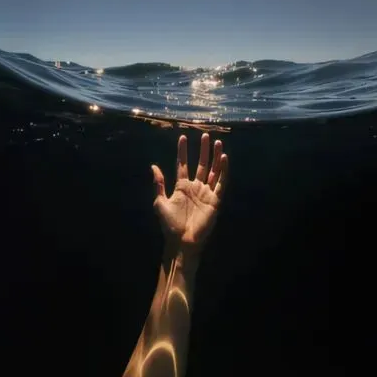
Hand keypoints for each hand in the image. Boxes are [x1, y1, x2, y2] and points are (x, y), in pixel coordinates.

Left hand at [151, 133, 228, 255]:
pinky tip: (223, 158)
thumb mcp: (160, 202)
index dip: (183, 152)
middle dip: (203, 150)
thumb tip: (153, 166)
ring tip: (217, 142)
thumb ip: (159, 184)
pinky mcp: (215, 200)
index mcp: (182, 187)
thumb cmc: (169, 224)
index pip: (183, 165)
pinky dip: (223, 170)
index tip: (183, 137)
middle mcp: (195, 187)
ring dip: (215, 156)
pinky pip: (221, 182)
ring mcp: (206, 193)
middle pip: (201, 164)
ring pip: (213, 170)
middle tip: (205, 135)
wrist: (182, 241)